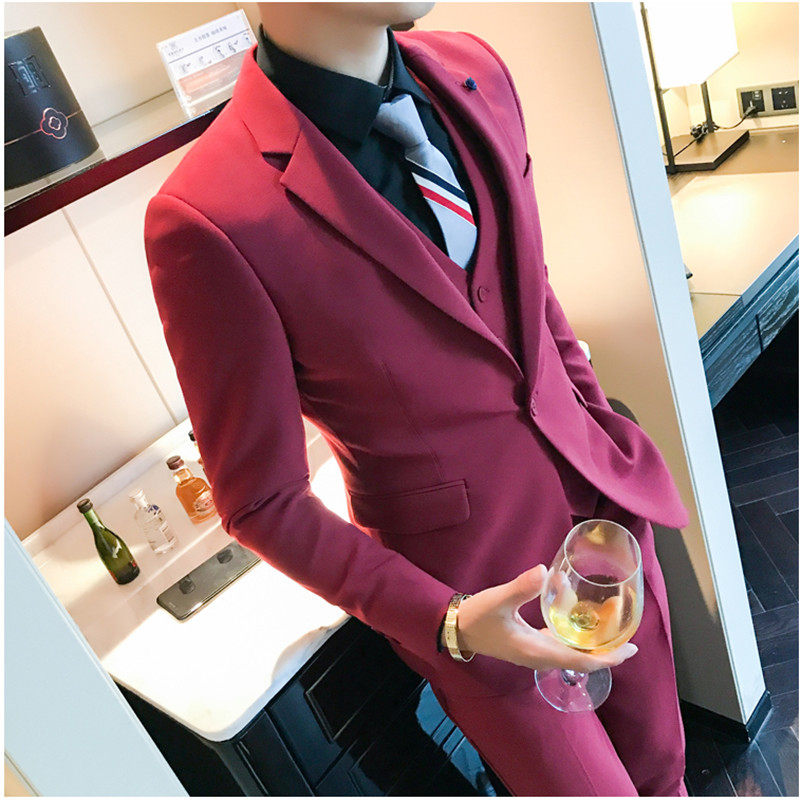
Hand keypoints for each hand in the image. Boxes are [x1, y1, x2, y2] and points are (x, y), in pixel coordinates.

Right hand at [447, 564, 637, 671]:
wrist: (454, 629)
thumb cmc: (476, 618)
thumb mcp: (497, 600)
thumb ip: (520, 588)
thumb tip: (543, 571)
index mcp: (536, 652)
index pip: (580, 661)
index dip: (607, 657)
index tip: (630, 648)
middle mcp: (539, 656)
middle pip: (581, 658)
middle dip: (605, 647)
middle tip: (626, 631)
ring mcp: (534, 652)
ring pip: (570, 651)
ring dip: (590, 640)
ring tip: (606, 621)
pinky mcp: (528, 644)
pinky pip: (559, 643)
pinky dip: (572, 633)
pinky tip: (573, 616)